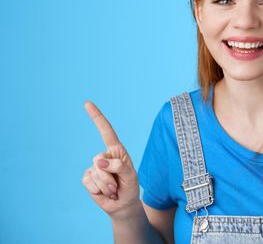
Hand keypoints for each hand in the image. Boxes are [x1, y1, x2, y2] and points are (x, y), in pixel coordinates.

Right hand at [81, 101, 140, 219]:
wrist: (123, 204)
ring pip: (95, 173)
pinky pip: (89, 182)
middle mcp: (105, 156)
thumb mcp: (130, 175)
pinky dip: (99, 190)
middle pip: (99, 161)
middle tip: (118, 185)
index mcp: (117, 150)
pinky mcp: (88, 178)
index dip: (97, 117)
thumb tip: (99, 162)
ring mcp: (94, 167)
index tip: (87, 103)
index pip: (106, 131)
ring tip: (114, 189)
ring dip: (107, 185)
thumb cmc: (130, 187)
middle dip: (110, 176)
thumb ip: (119, 166)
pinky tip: (104, 193)